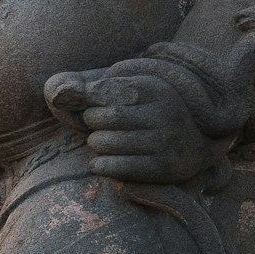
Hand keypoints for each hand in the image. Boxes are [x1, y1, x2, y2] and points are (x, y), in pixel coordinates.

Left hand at [45, 61, 210, 184]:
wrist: (194, 148)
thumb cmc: (151, 113)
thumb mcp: (135, 89)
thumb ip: (99, 85)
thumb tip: (60, 94)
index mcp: (156, 88)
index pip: (102, 90)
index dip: (91, 100)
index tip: (95, 104)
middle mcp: (164, 113)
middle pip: (102, 117)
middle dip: (91, 122)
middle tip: (98, 125)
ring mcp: (164, 142)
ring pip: (104, 143)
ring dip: (95, 144)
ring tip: (101, 143)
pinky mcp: (161, 168)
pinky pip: (114, 167)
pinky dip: (99, 165)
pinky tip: (100, 163)